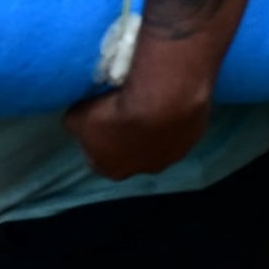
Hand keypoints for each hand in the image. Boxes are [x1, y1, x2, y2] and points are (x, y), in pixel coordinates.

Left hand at [66, 73, 210, 179]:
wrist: (162, 99)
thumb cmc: (115, 112)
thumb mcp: (76, 116)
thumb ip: (75, 124)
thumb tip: (78, 122)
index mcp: (112, 169)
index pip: (99, 159)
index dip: (97, 140)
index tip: (99, 121)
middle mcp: (144, 169)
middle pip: (132, 153)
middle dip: (129, 137)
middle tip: (126, 112)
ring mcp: (172, 155)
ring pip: (159, 142)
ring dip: (154, 128)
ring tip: (150, 103)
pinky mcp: (193, 137)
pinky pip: (179, 126)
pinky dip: (174, 116)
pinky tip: (167, 99)